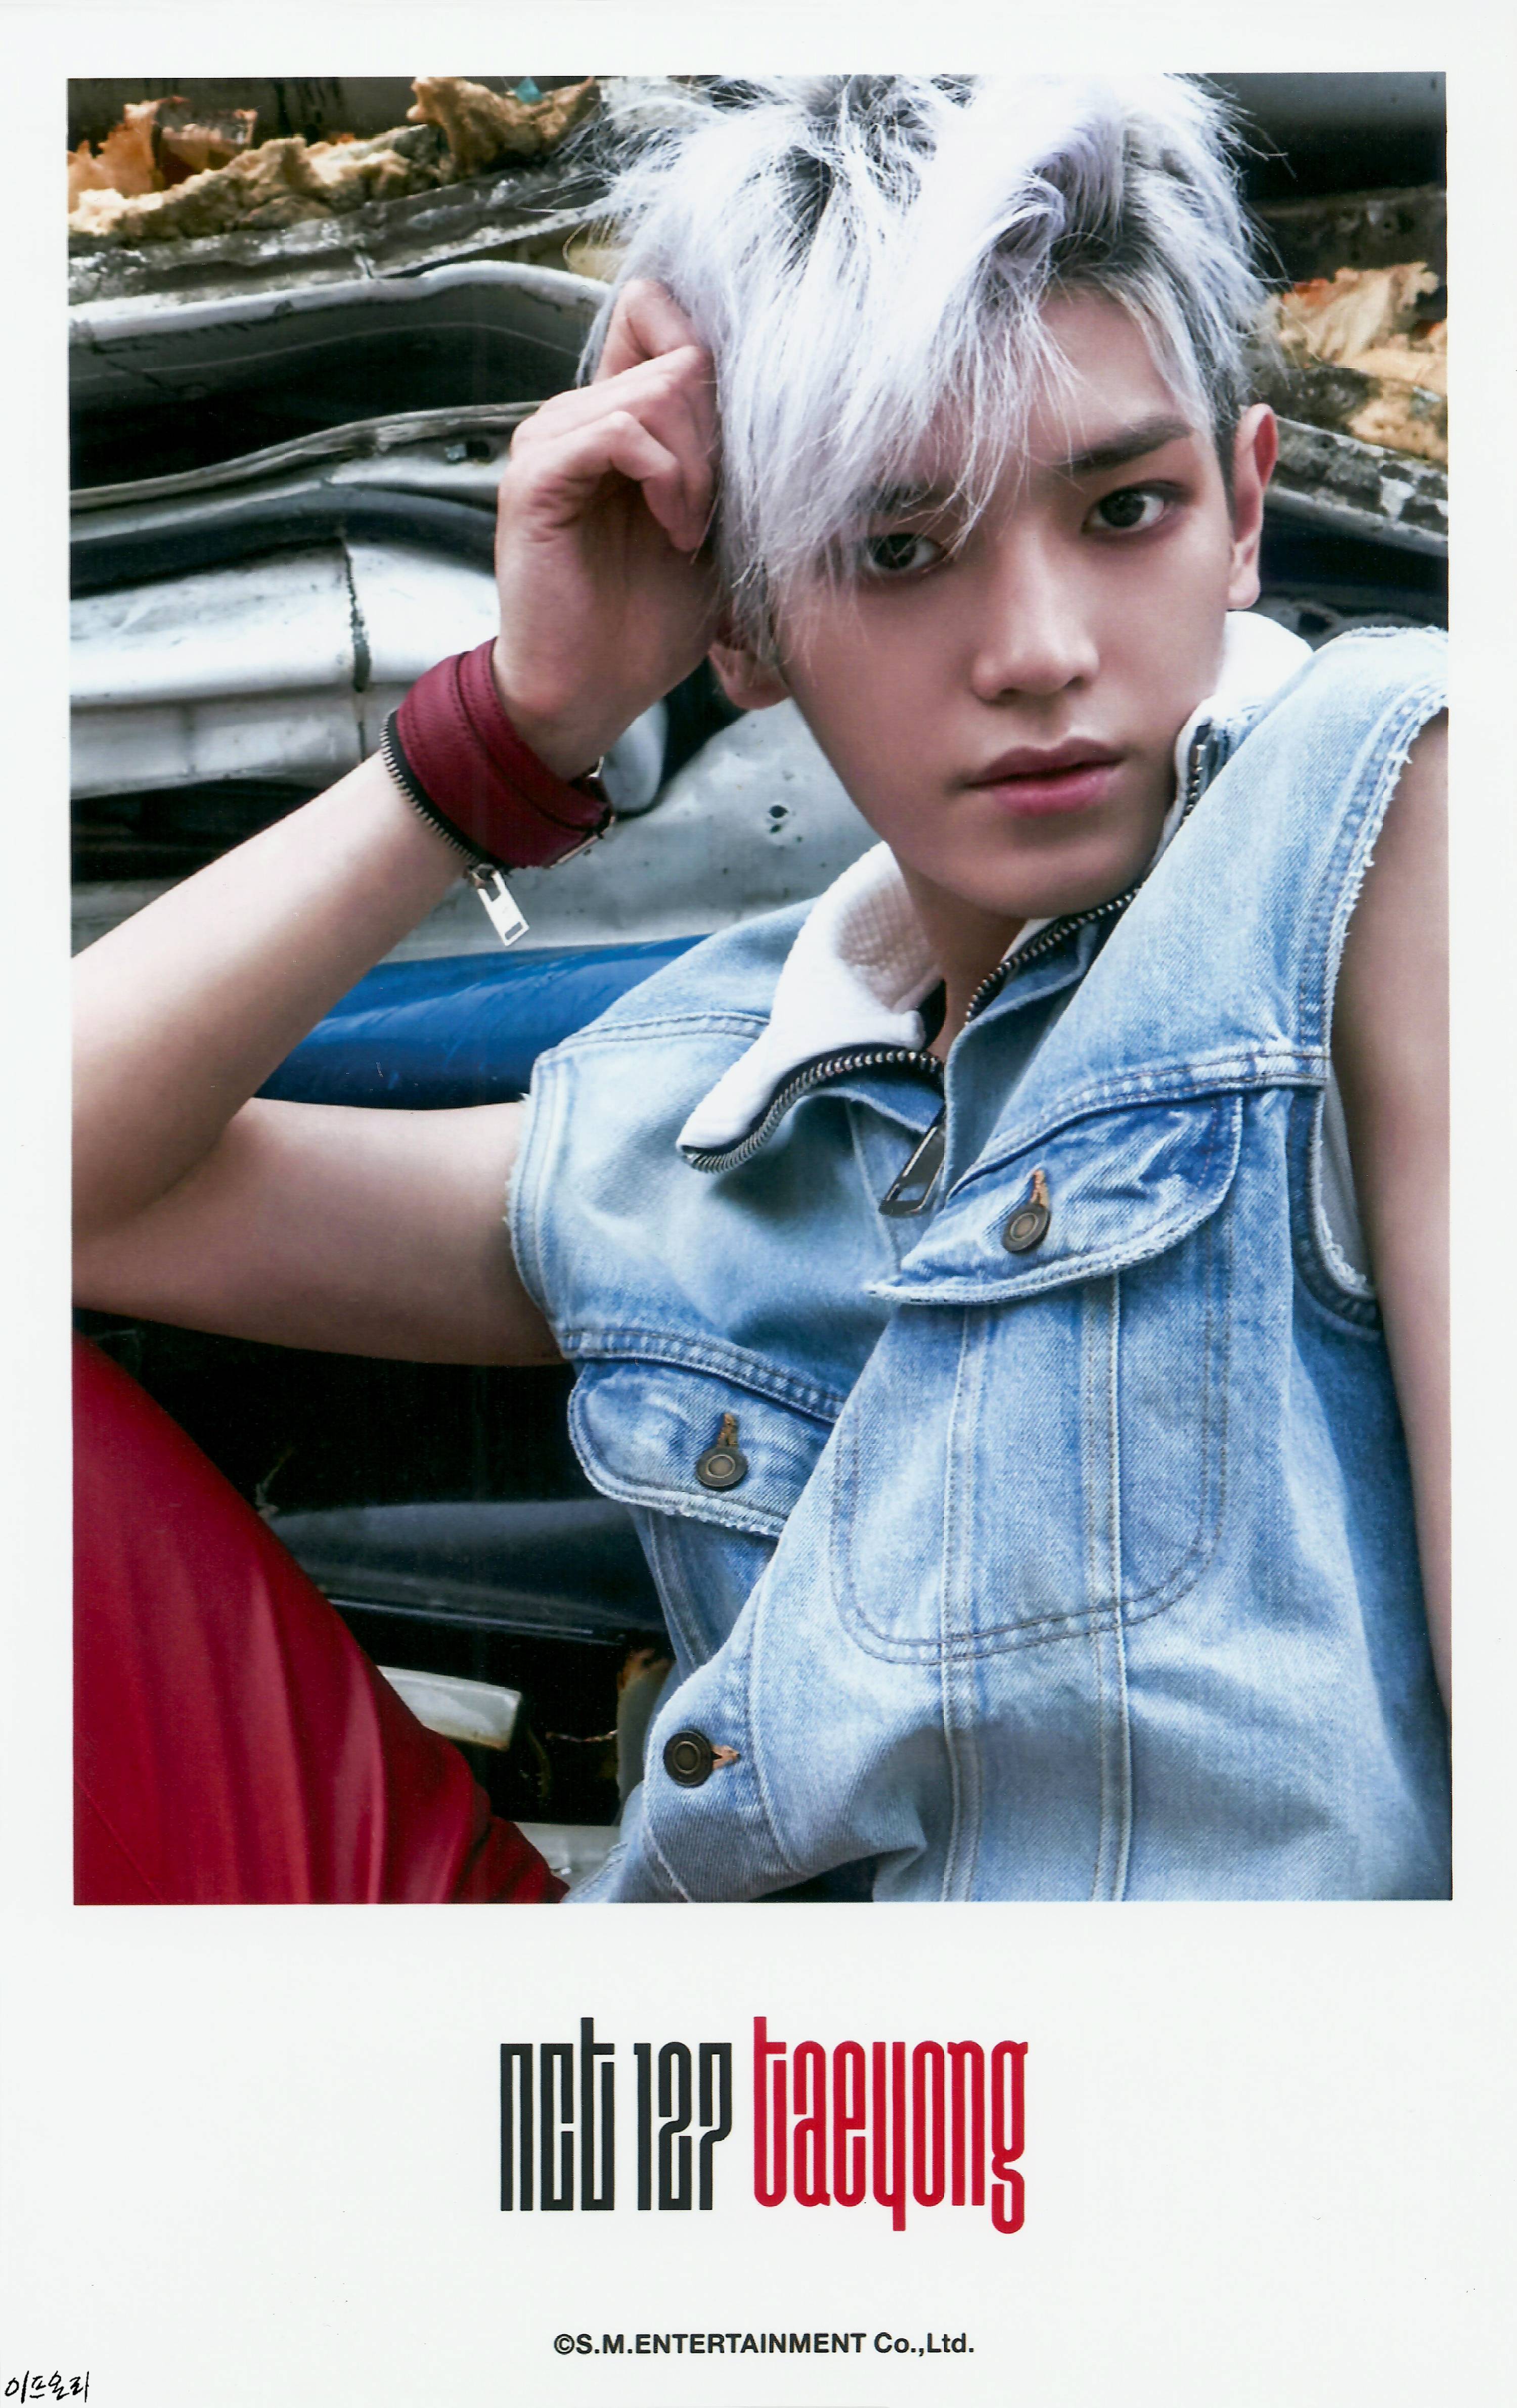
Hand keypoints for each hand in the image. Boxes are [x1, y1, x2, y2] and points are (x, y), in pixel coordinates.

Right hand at [491, 281, 720, 776]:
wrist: (592, 690)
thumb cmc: (650, 618)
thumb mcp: (714, 522)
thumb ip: (727, 453)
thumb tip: (781, 395)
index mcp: (614, 414)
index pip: (657, 312)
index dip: (711, 359)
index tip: (735, 449)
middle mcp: (577, 413)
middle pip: (679, 356)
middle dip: (718, 435)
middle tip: (714, 512)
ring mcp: (551, 440)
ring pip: (656, 392)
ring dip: (697, 465)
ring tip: (691, 530)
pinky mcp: (536, 477)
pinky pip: (619, 429)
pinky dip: (665, 478)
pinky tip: (674, 532)